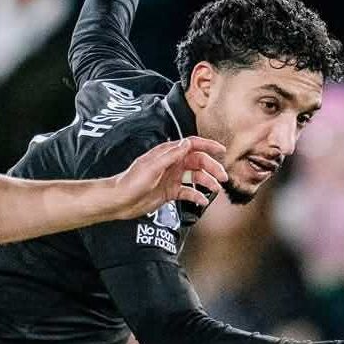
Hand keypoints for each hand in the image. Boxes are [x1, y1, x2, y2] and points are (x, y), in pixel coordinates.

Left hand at [110, 136, 226, 219]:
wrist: (120, 200)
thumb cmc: (131, 181)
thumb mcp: (152, 166)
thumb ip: (170, 155)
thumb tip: (187, 143)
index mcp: (167, 154)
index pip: (191, 145)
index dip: (208, 146)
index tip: (222, 150)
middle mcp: (171, 164)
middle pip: (197, 162)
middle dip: (212, 168)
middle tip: (223, 177)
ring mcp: (171, 178)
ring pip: (195, 177)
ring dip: (207, 182)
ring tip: (214, 189)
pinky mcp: (170, 192)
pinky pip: (188, 192)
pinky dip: (196, 196)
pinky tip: (202, 201)